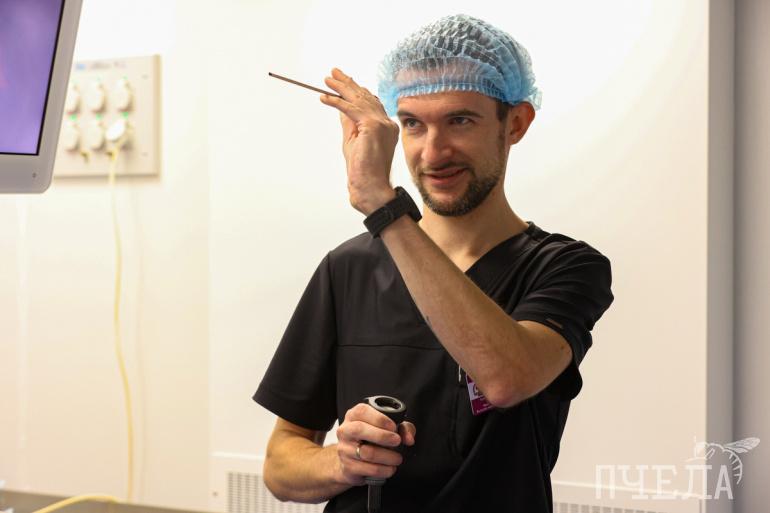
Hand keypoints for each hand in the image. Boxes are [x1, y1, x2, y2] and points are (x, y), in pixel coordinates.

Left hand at [320, 68, 399, 214]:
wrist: (370, 187)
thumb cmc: (363, 171)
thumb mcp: (353, 141)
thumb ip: (349, 123)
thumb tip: (341, 107)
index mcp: (386, 127)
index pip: (371, 102)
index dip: (356, 90)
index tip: (344, 81)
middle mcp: (387, 123)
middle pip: (365, 96)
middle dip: (348, 83)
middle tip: (334, 73)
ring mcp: (382, 124)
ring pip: (358, 99)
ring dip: (340, 88)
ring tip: (327, 80)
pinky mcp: (373, 126)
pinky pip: (351, 109)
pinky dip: (336, 101)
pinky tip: (324, 98)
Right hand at [334, 402, 416, 485]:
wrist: (351, 460)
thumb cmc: (371, 439)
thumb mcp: (387, 428)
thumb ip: (402, 428)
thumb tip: (409, 439)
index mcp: (353, 416)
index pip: (362, 411)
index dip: (380, 419)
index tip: (394, 427)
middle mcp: (345, 430)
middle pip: (359, 429)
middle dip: (382, 436)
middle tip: (397, 441)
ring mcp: (344, 449)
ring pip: (366, 453)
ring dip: (387, 457)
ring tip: (397, 458)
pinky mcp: (347, 467)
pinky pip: (367, 469)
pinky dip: (383, 470)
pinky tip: (390, 468)